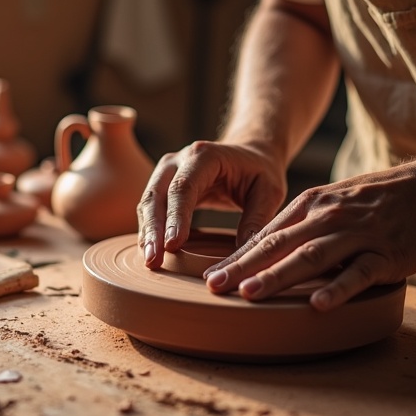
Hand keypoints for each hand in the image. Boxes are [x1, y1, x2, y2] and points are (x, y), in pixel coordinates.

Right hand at [136, 140, 287, 269]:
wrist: (249, 154)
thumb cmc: (259, 172)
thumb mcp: (269, 192)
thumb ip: (256, 220)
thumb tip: (241, 257)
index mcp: (204, 156)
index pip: (184, 188)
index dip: (176, 217)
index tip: (173, 245)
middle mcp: (178, 160)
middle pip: (157, 195)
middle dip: (153, 230)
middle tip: (152, 260)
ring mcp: (166, 172)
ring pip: (147, 203)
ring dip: (147, 233)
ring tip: (149, 261)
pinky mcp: (162, 186)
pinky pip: (150, 209)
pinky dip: (149, 230)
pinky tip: (150, 252)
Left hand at [204, 164, 415, 310]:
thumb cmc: (370, 201)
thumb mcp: (328, 203)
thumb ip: (297, 225)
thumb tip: (258, 250)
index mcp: (308, 206)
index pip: (265, 235)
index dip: (236, 257)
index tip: (210, 276)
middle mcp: (326, 218)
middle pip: (278, 245)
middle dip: (244, 267)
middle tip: (215, 286)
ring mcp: (355, 236)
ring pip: (311, 257)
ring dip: (279, 276)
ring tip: (251, 294)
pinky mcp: (385, 254)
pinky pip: (358, 273)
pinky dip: (338, 289)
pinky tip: (319, 305)